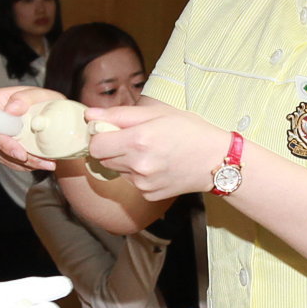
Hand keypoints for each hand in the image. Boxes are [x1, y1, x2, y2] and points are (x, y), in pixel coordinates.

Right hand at [0, 86, 64, 172]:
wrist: (54, 117)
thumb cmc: (45, 102)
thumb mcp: (41, 95)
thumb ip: (25, 98)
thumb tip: (11, 109)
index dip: (3, 140)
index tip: (20, 153)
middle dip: (18, 155)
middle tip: (39, 162)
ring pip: (4, 154)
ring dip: (26, 163)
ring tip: (47, 163)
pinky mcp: (3, 147)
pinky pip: (10, 161)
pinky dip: (26, 165)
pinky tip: (41, 162)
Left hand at [84, 99, 230, 198]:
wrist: (217, 160)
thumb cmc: (190, 131)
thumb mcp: (158, 113)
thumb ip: (120, 114)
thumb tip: (89, 115)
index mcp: (139, 140)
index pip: (95, 144)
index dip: (100, 134)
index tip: (112, 129)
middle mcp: (138, 165)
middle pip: (103, 157)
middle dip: (113, 146)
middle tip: (136, 137)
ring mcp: (143, 183)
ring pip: (117, 169)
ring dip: (125, 160)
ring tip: (151, 151)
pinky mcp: (148, 195)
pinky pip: (131, 181)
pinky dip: (138, 173)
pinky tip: (158, 165)